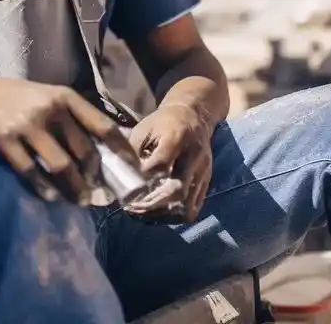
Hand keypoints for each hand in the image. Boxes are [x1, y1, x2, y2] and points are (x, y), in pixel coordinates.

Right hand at [0, 76, 138, 204]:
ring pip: (61, 167)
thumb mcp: (53, 97)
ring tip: (80, 200)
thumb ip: (76, 119)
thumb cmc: (24, 98)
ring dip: (74, 189)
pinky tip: (51, 196)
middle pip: (84, 152)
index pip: (104, 126)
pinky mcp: (6, 141)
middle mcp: (51, 110)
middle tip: (100, 194)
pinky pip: (31, 172)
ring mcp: (28, 125)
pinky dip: (44, 189)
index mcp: (66, 97)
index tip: (133, 169)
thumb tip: (107, 152)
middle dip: (95, 178)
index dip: (122, 150)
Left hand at [126, 103, 213, 222]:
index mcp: (177, 137)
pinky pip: (194, 206)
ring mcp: (204, 170)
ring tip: (145, 213)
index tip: (127, 189)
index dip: (143, 180)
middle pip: (178, 190)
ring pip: (187, 203)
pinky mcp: (207, 180)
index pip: (161, 165)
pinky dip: (177, 214)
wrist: (193, 115)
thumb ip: (134, 151)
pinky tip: (160, 212)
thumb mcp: (144, 128)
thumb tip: (122, 178)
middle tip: (134, 208)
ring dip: (165, 213)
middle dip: (154, 204)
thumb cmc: (163, 121)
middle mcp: (194, 156)